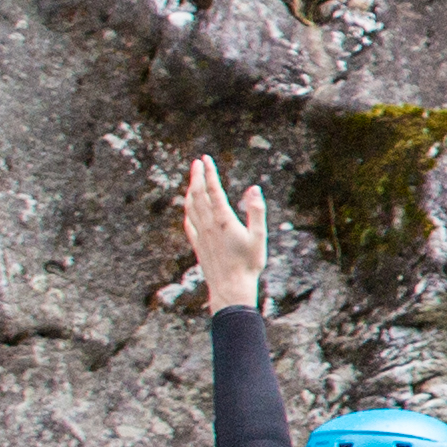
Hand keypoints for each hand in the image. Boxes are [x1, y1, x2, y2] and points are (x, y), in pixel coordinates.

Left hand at [181, 156, 268, 312]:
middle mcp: (208, 224)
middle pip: (198, 194)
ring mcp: (200, 234)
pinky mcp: (197, 244)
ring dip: (190, 190)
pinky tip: (188, 208)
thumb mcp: (258, 237)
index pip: (213, 190)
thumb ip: (256, 211)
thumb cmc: (248, 264)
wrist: (230, 288)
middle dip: (197, 176)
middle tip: (196, 163)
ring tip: (192, 180)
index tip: (206, 158)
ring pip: (191, 206)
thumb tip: (254, 189)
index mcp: (223, 220)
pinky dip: (187, 210)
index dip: (209, 173)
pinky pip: (188, 222)